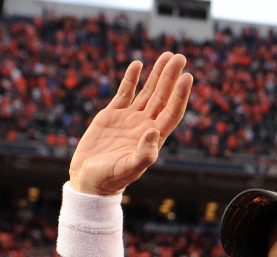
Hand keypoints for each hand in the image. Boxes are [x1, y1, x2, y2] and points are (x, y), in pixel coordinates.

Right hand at [69, 52, 193, 195]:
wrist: (89, 180)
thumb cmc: (111, 178)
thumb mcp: (129, 168)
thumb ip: (144, 152)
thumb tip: (154, 131)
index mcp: (153, 138)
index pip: (172, 112)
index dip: (180, 95)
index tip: (187, 76)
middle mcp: (144, 125)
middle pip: (163, 96)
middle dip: (171, 76)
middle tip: (180, 57)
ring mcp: (129, 119)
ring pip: (147, 91)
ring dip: (157, 74)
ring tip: (167, 55)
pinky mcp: (112, 114)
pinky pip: (125, 92)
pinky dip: (131, 78)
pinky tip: (138, 64)